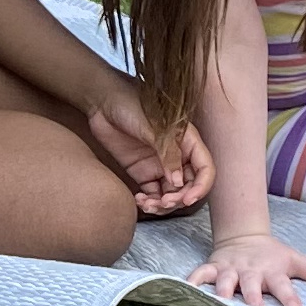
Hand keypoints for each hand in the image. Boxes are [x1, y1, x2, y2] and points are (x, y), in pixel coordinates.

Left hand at [84, 77, 215, 215]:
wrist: (101, 101)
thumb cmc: (130, 104)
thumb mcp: (152, 127)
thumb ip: (167, 154)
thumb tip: (178, 182)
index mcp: (187, 141)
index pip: (205, 169)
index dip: (201, 186)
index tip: (187, 199)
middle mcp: (177, 155)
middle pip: (189, 186)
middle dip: (179, 199)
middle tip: (163, 203)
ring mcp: (160, 165)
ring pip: (171, 194)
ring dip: (163, 205)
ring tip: (147, 204)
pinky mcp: (142, 172)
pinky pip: (153, 194)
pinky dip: (149, 202)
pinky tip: (139, 200)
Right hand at [190, 232, 305, 305]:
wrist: (244, 236)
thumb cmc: (272, 254)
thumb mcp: (294, 259)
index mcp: (271, 270)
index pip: (282, 284)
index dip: (289, 295)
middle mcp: (251, 270)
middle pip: (252, 283)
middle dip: (253, 295)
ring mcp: (231, 268)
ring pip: (226, 280)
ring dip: (224, 290)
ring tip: (222, 301)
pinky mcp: (214, 266)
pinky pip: (202, 273)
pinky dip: (195, 279)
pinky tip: (188, 287)